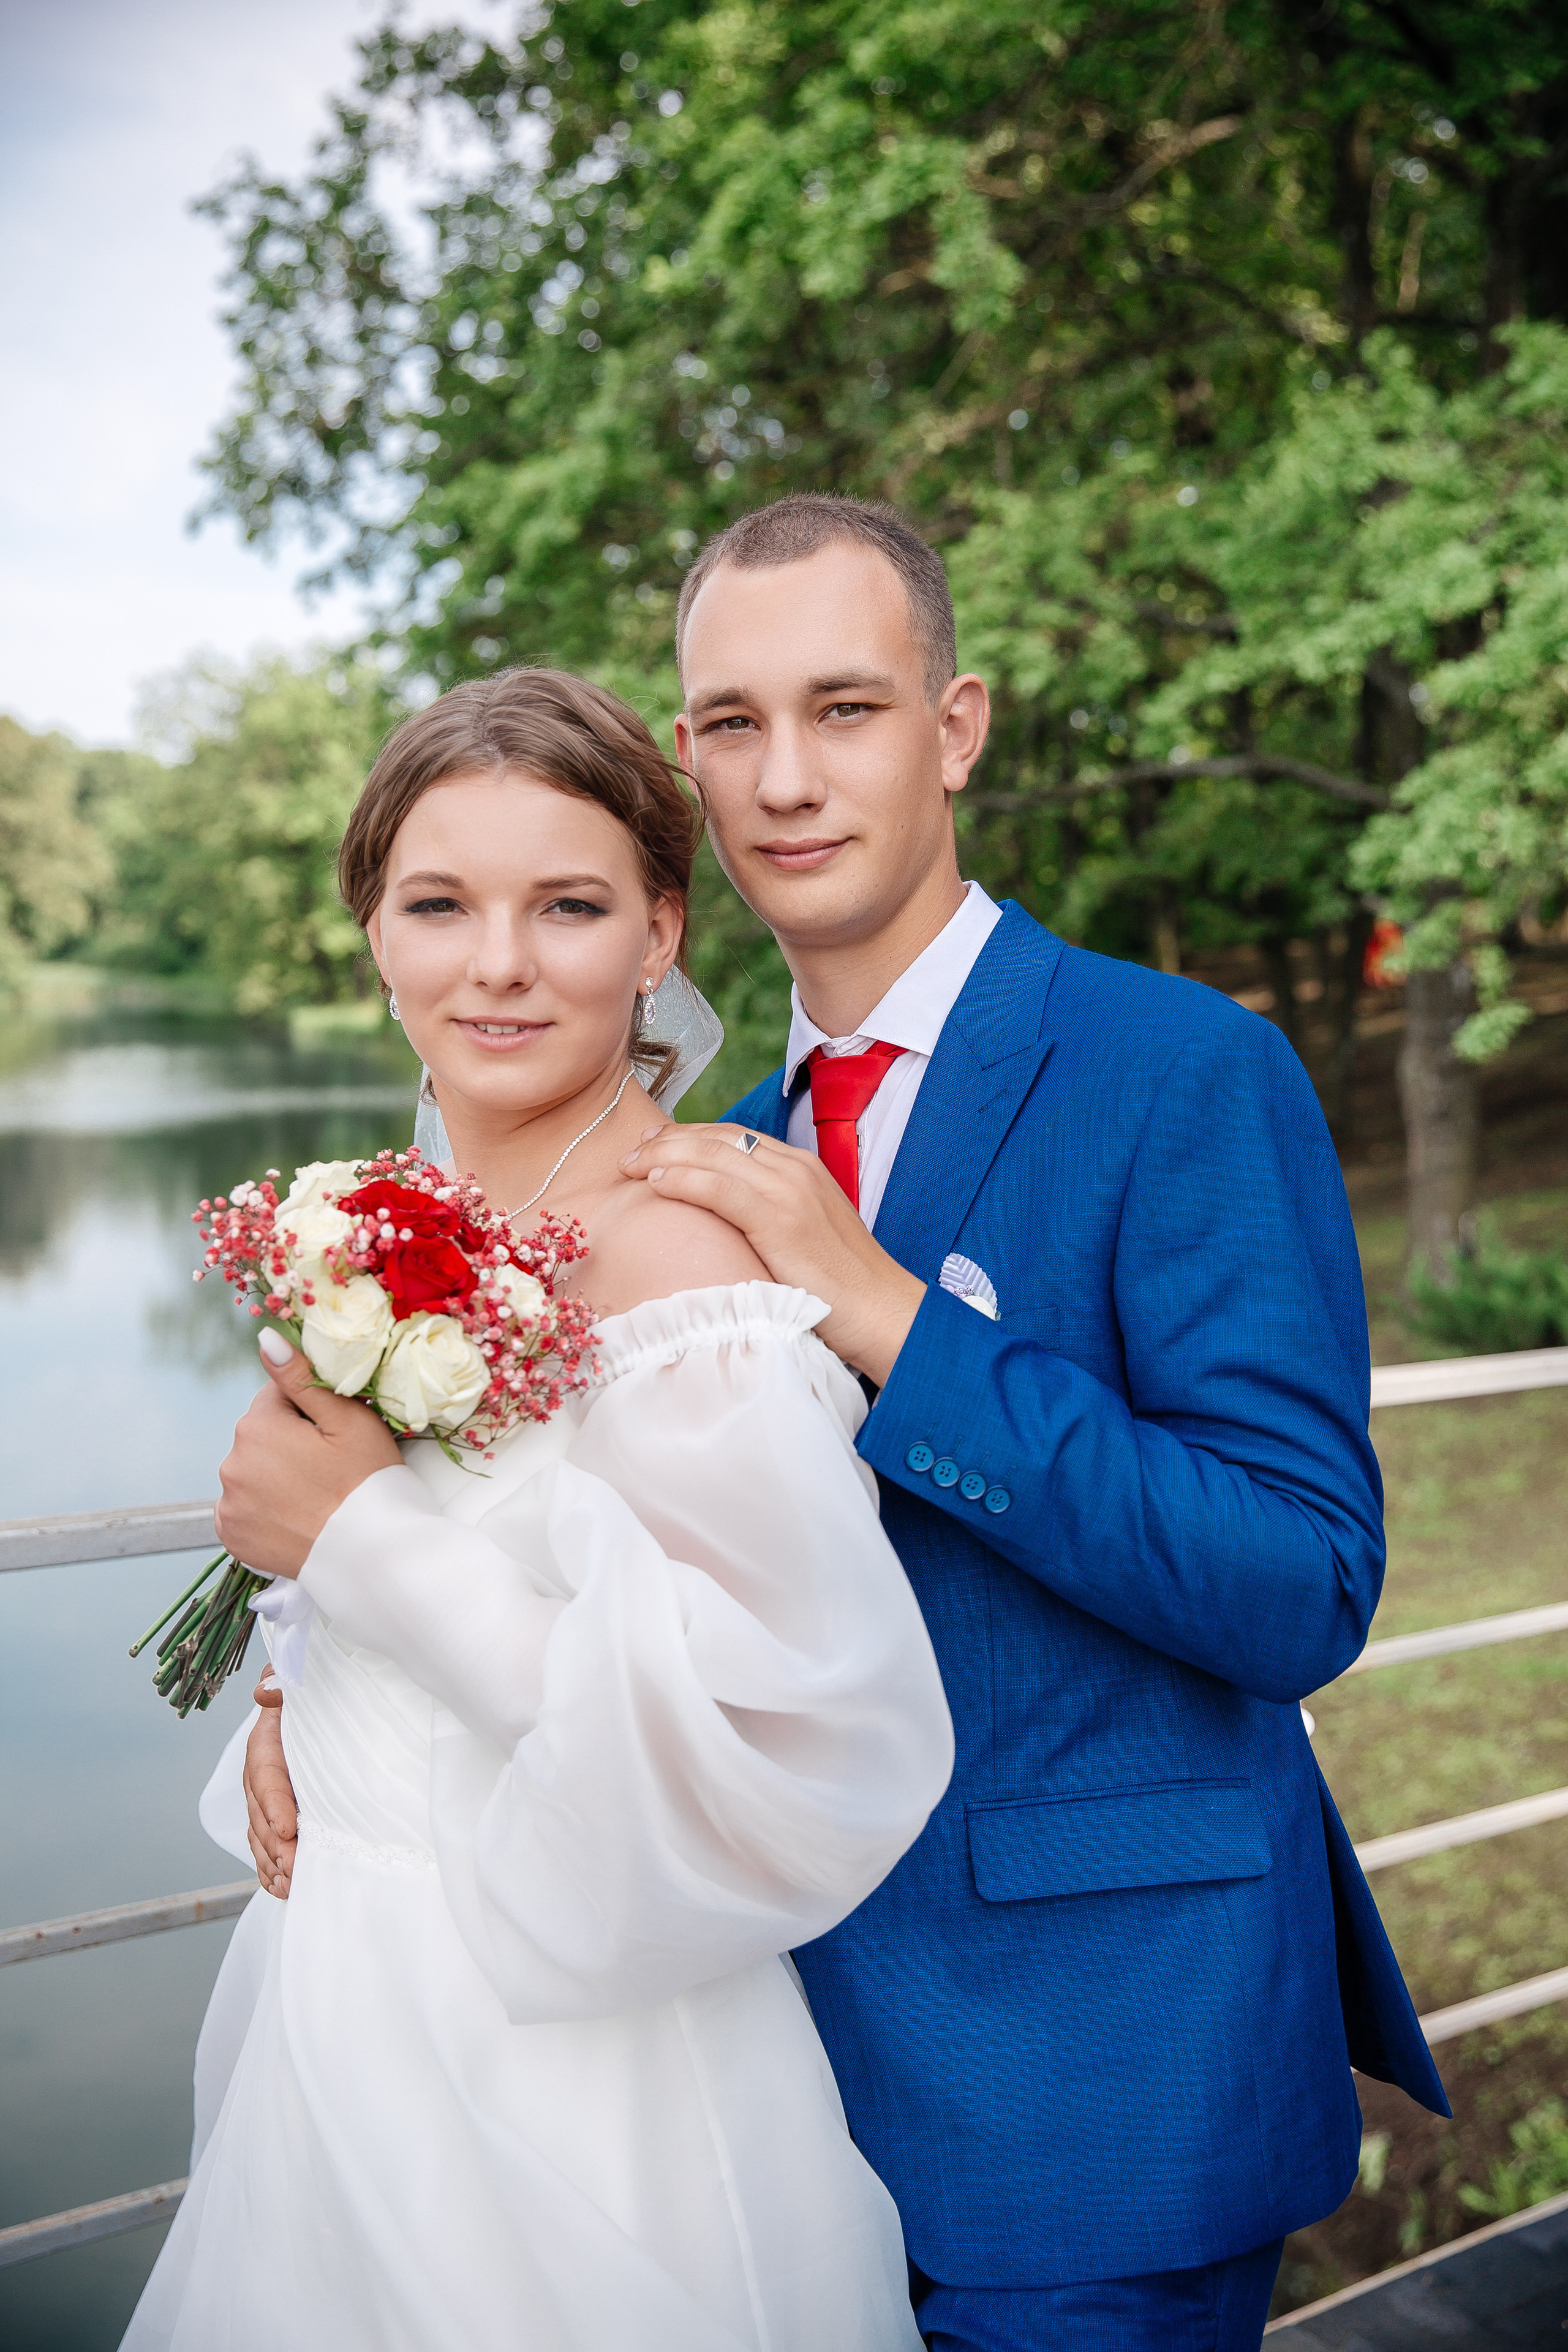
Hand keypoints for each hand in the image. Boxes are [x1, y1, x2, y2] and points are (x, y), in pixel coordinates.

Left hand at [214, 1333, 400, 1578]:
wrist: (373, 1557)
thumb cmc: (369, 1482)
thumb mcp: (347, 1418)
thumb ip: (300, 1375)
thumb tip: (265, 1337)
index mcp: (257, 1427)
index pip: (277, 1396)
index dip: (310, 1411)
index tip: (335, 1436)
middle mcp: (231, 1463)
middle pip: (262, 1435)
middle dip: (290, 1442)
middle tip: (330, 1468)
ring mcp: (229, 1504)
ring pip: (253, 1469)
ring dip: (276, 1474)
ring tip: (316, 1495)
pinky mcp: (232, 1536)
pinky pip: (244, 1507)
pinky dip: (264, 1508)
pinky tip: (296, 1516)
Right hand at [244, 1670, 296, 1898]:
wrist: (305, 1716)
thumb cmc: (305, 1702)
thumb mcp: (297, 1688)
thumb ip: (282, 1687)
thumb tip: (266, 1690)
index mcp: (264, 1749)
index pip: (266, 1779)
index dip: (274, 1805)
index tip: (287, 1829)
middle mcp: (259, 1781)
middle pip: (262, 1818)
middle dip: (276, 1847)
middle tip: (295, 1868)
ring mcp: (263, 1805)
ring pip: (261, 1840)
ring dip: (274, 1864)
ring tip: (290, 1885)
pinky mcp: (273, 1821)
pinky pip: (265, 1850)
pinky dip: (271, 1871)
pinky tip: (282, 1888)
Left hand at [618, 1126, 925, 1385]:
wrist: (884, 1311)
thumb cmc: (842, 1288)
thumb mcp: (804, 1238)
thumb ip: (769, 1218)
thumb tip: (727, 1225)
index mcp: (802, 1168)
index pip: (733, 1138)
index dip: (688, 1138)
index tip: (653, 1148)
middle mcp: (795, 1169)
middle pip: (718, 1138)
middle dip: (668, 1141)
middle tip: (630, 1154)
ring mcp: (790, 1190)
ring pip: (713, 1155)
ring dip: (663, 1157)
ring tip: (629, 1167)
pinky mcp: (782, 1219)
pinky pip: (720, 1188)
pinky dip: (683, 1180)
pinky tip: (655, 1184)